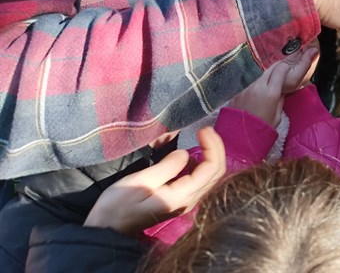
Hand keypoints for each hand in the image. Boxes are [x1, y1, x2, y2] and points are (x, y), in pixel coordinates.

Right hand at [84, 127, 225, 235]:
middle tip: (204, 129)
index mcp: (182, 196)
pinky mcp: (179, 198)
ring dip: (209, 154)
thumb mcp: (141, 182)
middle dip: (215, 147)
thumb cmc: (119, 206)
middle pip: (216, 172)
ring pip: (210, 175)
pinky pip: (199, 178)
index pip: (212, 169)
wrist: (106, 229)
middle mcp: (190, 200)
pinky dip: (201, 162)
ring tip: (200, 136)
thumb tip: (186, 154)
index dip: (212, 146)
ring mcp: (186, 201)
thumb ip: (167, 167)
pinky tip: (190, 152)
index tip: (202, 129)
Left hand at [229, 41, 318, 125]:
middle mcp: (258, 87)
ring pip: (259, 77)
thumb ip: (280, 100)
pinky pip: (250, 85)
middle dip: (277, 69)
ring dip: (266, 78)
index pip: (280, 71)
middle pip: (270, 70)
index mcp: (271, 93)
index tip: (288, 69)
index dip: (285, 68)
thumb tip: (282, 90)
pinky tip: (256, 95)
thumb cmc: (262, 129)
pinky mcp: (238, 92)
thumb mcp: (277, 116)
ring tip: (268, 85)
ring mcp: (247, 88)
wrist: (240, 137)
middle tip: (281, 72)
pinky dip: (256, 86)